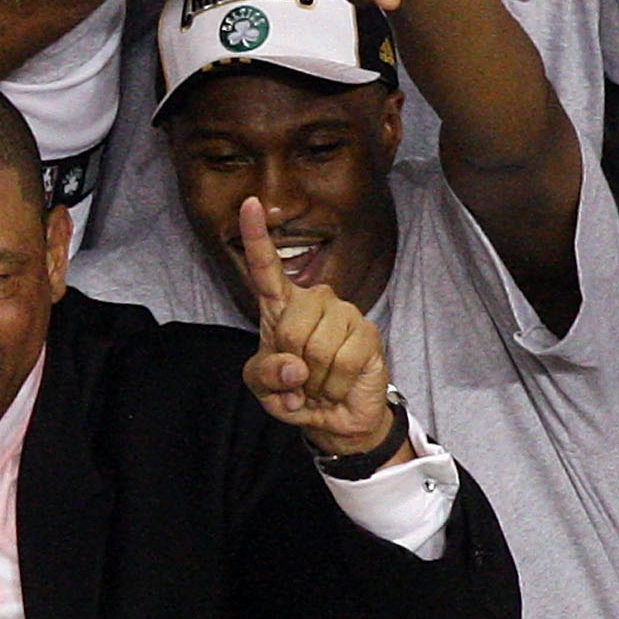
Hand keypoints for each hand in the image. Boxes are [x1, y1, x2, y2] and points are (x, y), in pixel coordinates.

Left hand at [237, 197, 397, 458]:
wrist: (334, 415)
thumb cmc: (294, 392)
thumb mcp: (264, 388)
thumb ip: (265, 375)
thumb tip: (295, 366)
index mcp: (280, 307)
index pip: (265, 268)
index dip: (256, 237)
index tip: (249, 203)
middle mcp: (314, 300)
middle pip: (290, 328)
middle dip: (289, 363)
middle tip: (299, 376)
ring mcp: (345, 312)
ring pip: (317, 348)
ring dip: (313, 379)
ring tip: (318, 381)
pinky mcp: (369, 331)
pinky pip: (342, 362)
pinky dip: (332, 385)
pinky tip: (336, 385)